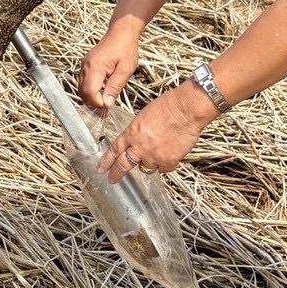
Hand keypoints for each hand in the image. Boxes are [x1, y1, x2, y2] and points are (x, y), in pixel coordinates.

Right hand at [80, 22, 140, 111]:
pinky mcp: (86, 66)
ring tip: (106, 100)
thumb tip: (107, 104)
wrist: (121, 32)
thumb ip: (115, 87)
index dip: (98, 103)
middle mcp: (85, 67)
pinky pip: (83, 83)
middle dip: (93, 103)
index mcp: (95, 67)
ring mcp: (84, 66)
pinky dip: (91, 90)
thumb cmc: (126, 49)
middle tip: (108, 107)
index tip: (109, 107)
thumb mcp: (126, 69)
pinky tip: (102, 91)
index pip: (90, 92)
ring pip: (81, 89)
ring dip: (91, 98)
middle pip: (83, 92)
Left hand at [96, 84, 216, 183]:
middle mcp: (140, 148)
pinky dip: (165, 164)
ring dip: (149, 162)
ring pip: (147, 167)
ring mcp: (154, 157)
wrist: (185, 110)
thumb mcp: (143, 117)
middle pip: (124, 165)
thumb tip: (136, 142)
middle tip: (112, 180)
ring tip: (157, 150)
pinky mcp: (169, 162)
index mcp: (131, 134)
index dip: (106, 161)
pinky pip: (164, 169)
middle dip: (116, 174)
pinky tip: (170, 155)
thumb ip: (137, 133)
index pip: (114, 150)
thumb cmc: (166, 107)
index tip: (101, 170)